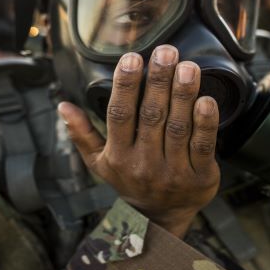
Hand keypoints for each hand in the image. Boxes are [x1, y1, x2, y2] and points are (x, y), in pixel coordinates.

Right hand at [58, 45, 219, 237]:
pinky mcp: (199, 177)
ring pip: (177, 127)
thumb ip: (82, 133)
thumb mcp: (99, 162)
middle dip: (159, 80)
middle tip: (166, 51)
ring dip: (183, 94)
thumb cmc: (129, 180)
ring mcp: (173, 171)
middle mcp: (143, 163)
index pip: (119, 114)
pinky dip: (205, 122)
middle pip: (151, 115)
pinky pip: (203, 146)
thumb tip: (62, 106)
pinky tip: (207, 99)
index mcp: (118, 155)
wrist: (160, 218)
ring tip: (187, 67)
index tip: (132, 58)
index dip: (125, 85)